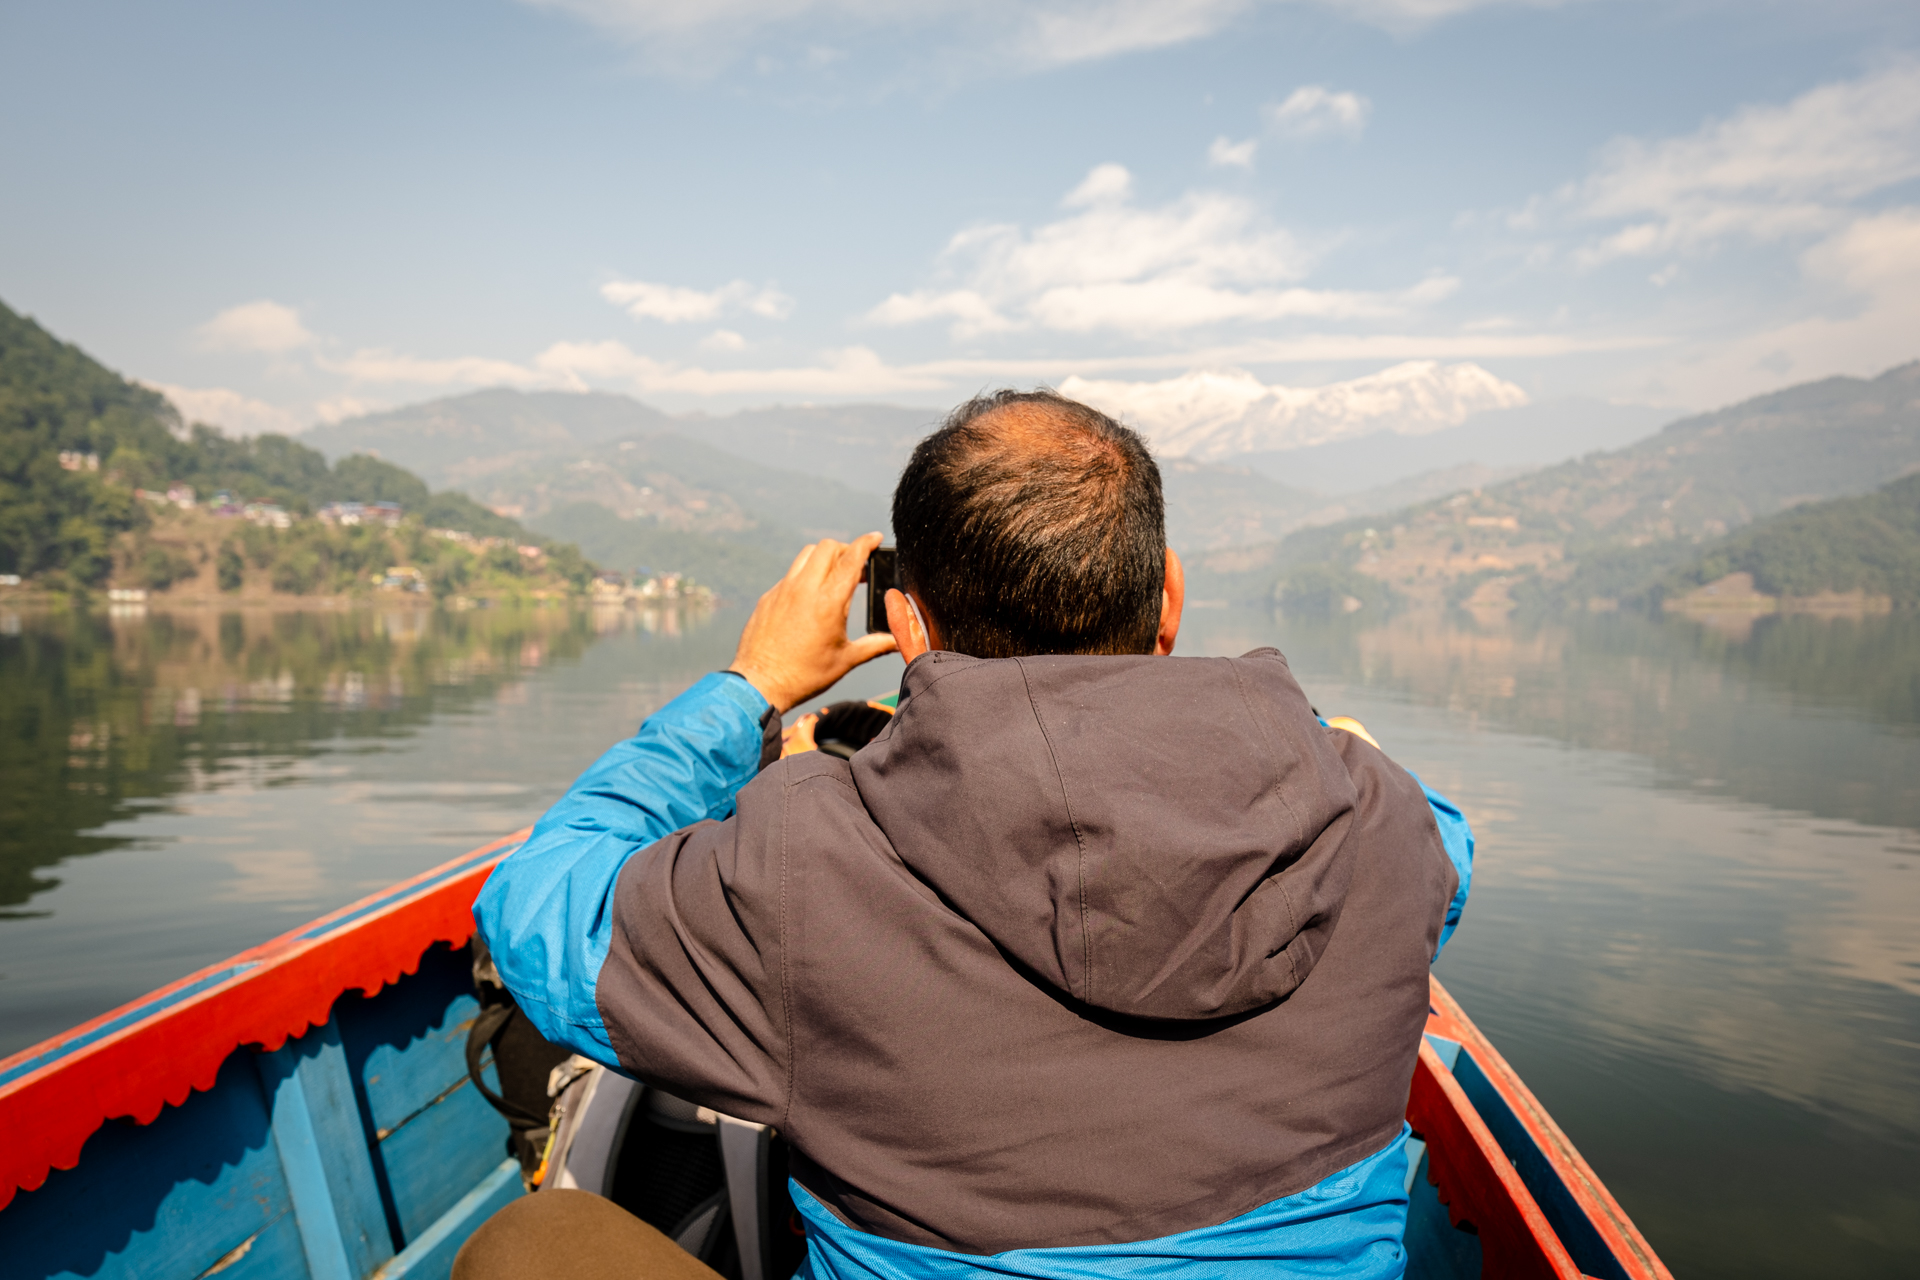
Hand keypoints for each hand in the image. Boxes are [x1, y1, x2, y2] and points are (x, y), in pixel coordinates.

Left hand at [730, 533, 898, 712]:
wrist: (759, 684)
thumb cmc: (804, 675)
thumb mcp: (845, 660)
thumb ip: (875, 645)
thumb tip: (898, 641)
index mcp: (829, 602)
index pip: (851, 558)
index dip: (866, 543)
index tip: (875, 538)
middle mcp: (804, 589)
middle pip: (827, 547)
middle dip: (845, 548)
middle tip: (857, 565)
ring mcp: (783, 590)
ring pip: (806, 555)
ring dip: (824, 557)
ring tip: (834, 576)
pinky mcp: (769, 598)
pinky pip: (790, 575)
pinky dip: (805, 575)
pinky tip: (810, 597)